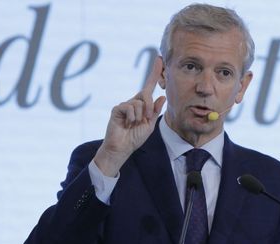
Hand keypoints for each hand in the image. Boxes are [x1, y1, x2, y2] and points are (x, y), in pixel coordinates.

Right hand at [93, 56, 165, 176]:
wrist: (122, 148)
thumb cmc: (135, 138)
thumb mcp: (149, 125)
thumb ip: (155, 111)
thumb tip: (162, 97)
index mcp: (143, 105)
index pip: (149, 86)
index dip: (155, 73)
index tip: (160, 59)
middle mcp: (133, 102)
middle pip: (146, 94)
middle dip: (149, 107)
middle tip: (145, 119)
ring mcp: (125, 105)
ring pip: (139, 102)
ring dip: (140, 115)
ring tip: (133, 124)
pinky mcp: (117, 108)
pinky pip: (130, 107)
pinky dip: (132, 117)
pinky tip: (127, 123)